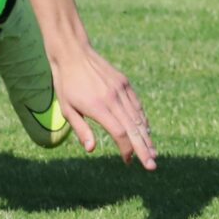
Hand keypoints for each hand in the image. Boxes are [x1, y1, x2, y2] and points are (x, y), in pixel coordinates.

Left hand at [52, 47, 156, 169]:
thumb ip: (80, 129)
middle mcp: (113, 99)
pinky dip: (142, 120)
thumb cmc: (66, 83)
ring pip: (138, 118)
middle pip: (134, 129)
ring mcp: (121, 89)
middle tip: (151, 166)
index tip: (127, 161)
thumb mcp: (66, 107)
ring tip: (152, 152)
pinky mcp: (124, 83)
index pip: (119, 133)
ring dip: (146, 137)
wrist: (73, 52)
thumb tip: (91, 149)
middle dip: (143, 149)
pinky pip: (137, 105)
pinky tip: (145, 131)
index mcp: (98, 106)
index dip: (126, 149)